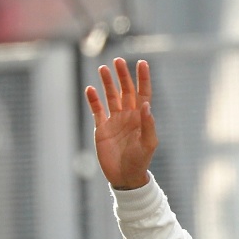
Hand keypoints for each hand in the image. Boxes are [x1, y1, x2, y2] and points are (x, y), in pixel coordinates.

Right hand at [84, 58, 156, 189]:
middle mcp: (128, 115)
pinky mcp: (101, 128)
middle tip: (118, 61)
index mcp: (142, 118)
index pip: (143, 93)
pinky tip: (90, 89)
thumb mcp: (148, 144)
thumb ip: (148, 124)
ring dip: (107, 83)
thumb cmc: (140, 161)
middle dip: (123, 76)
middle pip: (126, 90)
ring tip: (103, 68)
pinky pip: (97, 110)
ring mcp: (114, 121)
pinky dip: (93, 100)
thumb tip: (146, 105)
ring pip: (111, 96)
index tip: (142, 62)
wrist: (125, 177)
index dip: (143, 78)